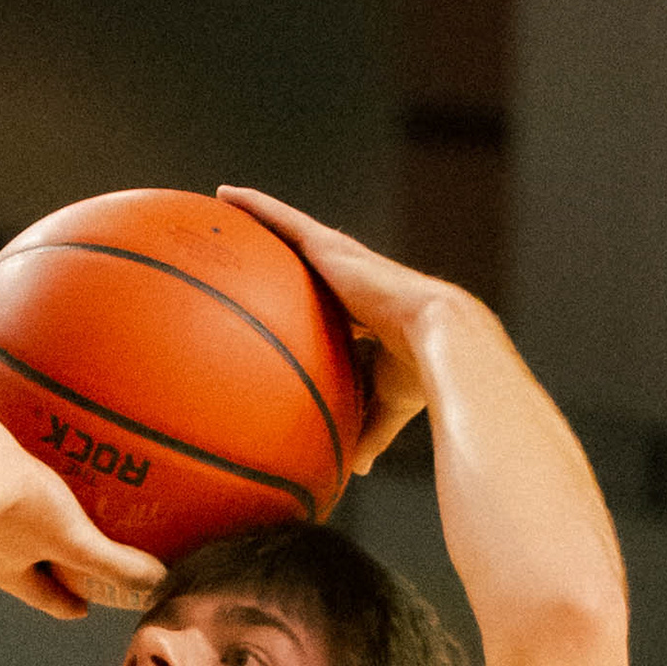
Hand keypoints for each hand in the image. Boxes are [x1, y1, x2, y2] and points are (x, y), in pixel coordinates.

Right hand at [0, 424, 165, 626]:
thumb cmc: (15, 506)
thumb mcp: (72, 540)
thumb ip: (112, 564)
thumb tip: (155, 584)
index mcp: (7, 569)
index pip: (45, 596)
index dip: (67, 604)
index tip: (84, 608)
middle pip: (23, 560)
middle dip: (49, 561)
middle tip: (74, 557)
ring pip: (9, 519)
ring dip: (33, 517)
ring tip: (55, 503)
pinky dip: (19, 476)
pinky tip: (34, 454)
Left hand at [218, 190, 469, 468]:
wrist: (441, 341)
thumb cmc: (421, 376)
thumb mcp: (386, 406)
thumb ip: (366, 430)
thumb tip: (352, 470)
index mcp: (367, 310)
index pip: (334, 302)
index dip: (316, 298)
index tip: (295, 302)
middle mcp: (352, 278)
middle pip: (308, 259)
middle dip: (284, 251)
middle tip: (253, 248)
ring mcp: (341, 259)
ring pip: (292, 230)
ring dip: (262, 217)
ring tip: (224, 204)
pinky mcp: (330, 247)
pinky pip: (283, 221)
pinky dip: (255, 206)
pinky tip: (225, 195)